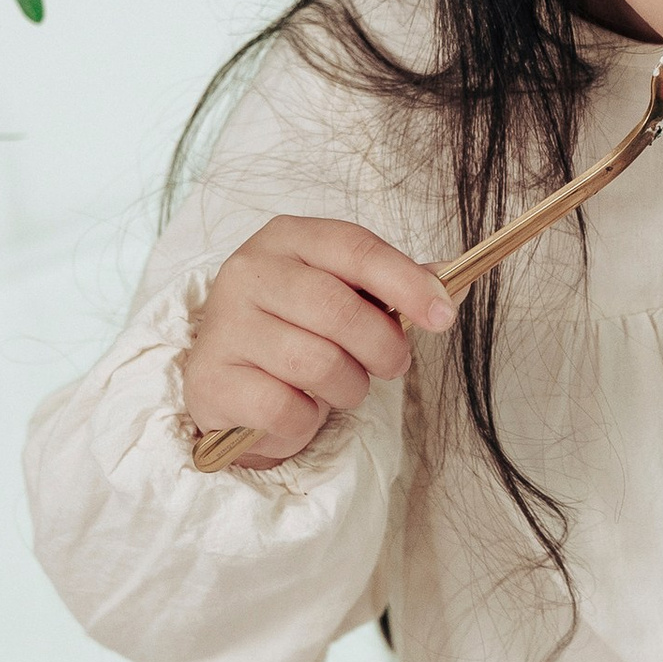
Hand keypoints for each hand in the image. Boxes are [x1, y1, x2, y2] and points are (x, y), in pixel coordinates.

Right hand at [185, 216, 455, 468]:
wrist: (229, 383)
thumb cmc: (295, 332)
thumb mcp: (343, 296)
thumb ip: (392, 288)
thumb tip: (453, 283)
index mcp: (287, 239)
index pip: (353, 248)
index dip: (406, 282)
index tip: (444, 316)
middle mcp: (248, 272)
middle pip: (337, 309)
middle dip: (382, 347)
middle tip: (392, 365)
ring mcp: (224, 326)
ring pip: (317, 363)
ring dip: (347, 388)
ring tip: (339, 386)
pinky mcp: (209, 381)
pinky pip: (285, 409)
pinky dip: (305, 422)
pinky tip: (296, 410)